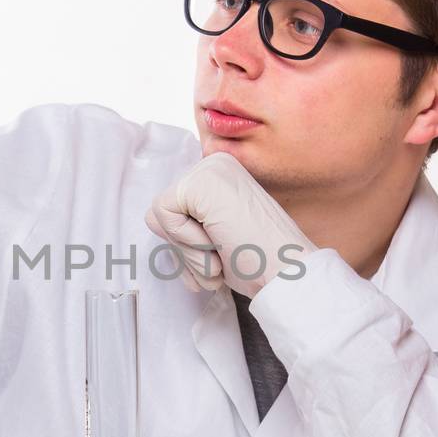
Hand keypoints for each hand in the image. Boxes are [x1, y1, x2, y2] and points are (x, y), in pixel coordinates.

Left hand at [144, 152, 315, 295]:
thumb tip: (151, 218)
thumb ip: (187, 222)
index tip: (214, 263)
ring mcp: (208, 170)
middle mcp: (214, 165)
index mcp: (220, 175)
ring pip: (157, 216)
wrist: (286, 272)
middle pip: (160, 213)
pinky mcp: (199, 182)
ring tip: (219, 257)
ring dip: (185, 251)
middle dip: (183, 250)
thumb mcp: (215, 236)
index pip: (171, 210)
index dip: (185, 246)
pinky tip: (217, 244)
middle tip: (218, 263)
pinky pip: (162, 214)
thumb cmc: (257, 262)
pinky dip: (185, 241)